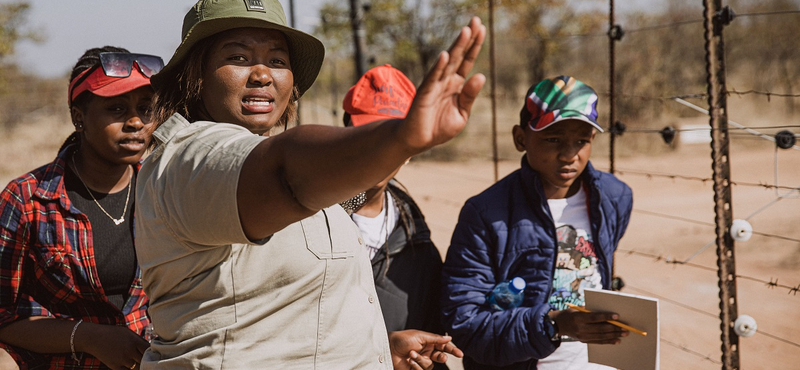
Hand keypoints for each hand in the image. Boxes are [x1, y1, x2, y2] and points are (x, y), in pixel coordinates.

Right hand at [77, 323, 148, 369]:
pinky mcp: (115, 367)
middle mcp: (129, 351)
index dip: (152, 352)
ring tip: (138, 362)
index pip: (149, 350)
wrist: (94, 338)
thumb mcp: (128, 333)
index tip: (153, 353)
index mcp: (134, 341)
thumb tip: (150, 347)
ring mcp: (122, 360)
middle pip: (144, 360)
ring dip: (139, 365)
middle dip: (147, 360)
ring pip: (137, 367)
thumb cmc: (113, 333)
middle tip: (148, 360)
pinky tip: (130, 365)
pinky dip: (130, 369)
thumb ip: (139, 340)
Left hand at [389, 329, 463, 369]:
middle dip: (442, 357)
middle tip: (441, 357)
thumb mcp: (420, 336)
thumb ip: (435, 338)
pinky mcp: (415, 368)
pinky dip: (416, 366)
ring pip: (430, 365)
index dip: (452, 350)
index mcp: (428, 342)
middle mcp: (426, 352)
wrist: (388, 348)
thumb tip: (449, 338)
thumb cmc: (402, 339)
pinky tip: (409, 361)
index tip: (460, 354)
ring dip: (421, 360)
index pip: (443, 346)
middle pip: (440, 357)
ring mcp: (420, 361)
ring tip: (411, 354)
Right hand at [399, 16, 486, 151]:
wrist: (418, 141)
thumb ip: (470, 96)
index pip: (467, 61)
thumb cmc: (438, 128)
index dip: (474, 45)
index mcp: (456, 85)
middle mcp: (446, 80)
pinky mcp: (424, 94)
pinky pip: (432, 79)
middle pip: (459, 56)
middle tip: (476, 20)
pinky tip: (444, 55)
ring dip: (456, 47)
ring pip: (447, 63)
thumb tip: (481, 75)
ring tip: (466, 31)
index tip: (482, 28)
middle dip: (468, 39)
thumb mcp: (461, 114)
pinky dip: (438, 67)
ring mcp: (434, 85)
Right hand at [551, 309, 628, 344]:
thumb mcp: (577, 309)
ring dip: (614, 335)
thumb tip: (606, 311)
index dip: (606, 317)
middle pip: (600, 329)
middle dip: (614, 328)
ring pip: (601, 336)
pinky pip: (598, 342)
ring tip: (624, 334)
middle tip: (625, 328)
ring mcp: (582, 336)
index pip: (595, 317)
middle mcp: (580, 328)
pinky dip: (608, 341)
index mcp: (578, 318)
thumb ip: (590, 310)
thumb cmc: (570, 313)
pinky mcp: (584, 341)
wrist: (557, 325)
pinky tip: (616, 340)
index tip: (617, 316)